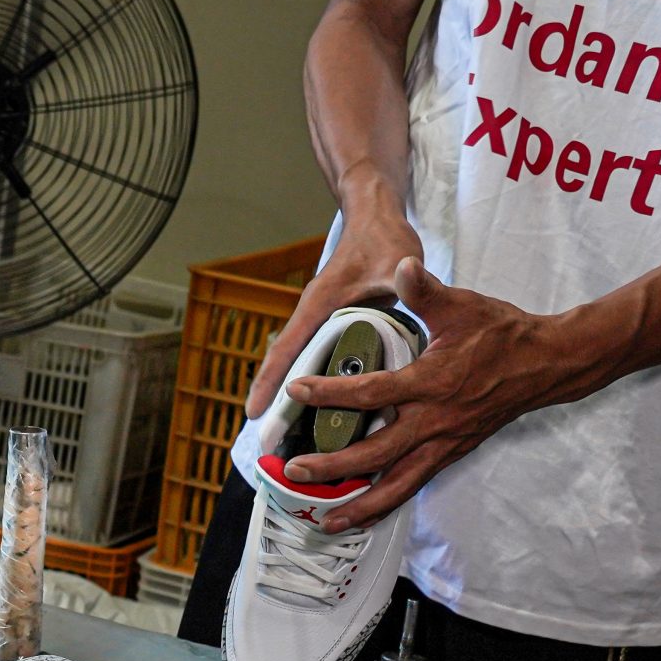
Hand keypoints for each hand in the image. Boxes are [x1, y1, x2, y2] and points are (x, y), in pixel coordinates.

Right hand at [244, 209, 422, 418]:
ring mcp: (322, 322)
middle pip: (286, 365)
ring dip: (293, 397)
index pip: (288, 347)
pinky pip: (316, 360)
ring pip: (300, 365)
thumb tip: (407, 274)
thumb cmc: (383, 238)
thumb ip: (401, 274)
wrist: (375, 218)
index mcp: (320, 305)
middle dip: (274, 401)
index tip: (253, 412)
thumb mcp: (394, 260)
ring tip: (290, 438)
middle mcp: (314, 317)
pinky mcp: (334, 325)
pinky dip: (315, 386)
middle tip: (266, 442)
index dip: (270, 380)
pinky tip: (324, 413)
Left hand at [278, 259, 617, 531]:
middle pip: (377, 453)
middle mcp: (436, 421)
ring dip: (362, 504)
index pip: (372, 392)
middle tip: (294, 470)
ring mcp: (445, 443)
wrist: (547, 363)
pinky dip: (388, 503)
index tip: (296, 390)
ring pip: (398, 483)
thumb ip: (425, 290)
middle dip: (334, 465)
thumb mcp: (461, 306)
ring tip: (327, 521)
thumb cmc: (502, 334)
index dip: (331, 393)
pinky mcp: (452, 453)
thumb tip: (403, 265)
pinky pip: (414, 485)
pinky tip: (365, 515)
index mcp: (433, 383)